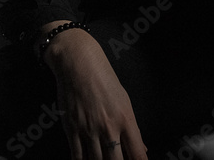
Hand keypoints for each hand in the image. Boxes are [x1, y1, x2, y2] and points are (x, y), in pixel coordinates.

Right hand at [40, 26, 148, 159]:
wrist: (78, 63)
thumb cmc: (104, 78)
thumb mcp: (124, 100)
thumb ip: (132, 128)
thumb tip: (142, 148)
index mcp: (125, 119)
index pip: (137, 153)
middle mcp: (108, 127)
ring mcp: (89, 129)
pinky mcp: (72, 128)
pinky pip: (77, 155)